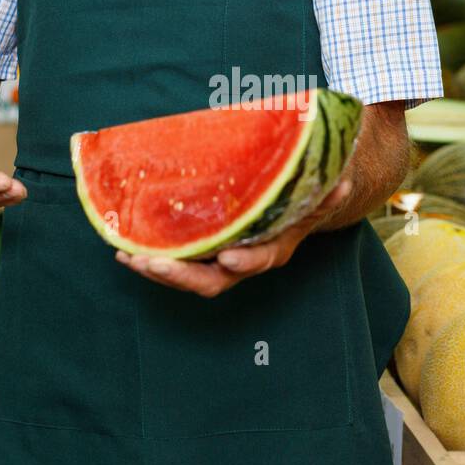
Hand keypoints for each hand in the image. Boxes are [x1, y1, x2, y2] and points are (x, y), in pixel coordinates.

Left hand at [115, 177, 351, 297]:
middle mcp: (243, 262)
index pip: (257, 261)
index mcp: (272, 250)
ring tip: (127, 256)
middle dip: (178, 275)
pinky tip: (123, 248)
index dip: (243, 261)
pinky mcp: (200, 253)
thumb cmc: (302, 199)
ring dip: (156, 270)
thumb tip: (340, 184)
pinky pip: (175, 263)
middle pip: (210, 281)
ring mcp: (219, 261)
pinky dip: (150, 258)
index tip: (225, 256)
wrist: (289, 207)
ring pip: (186, 277)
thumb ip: (327, 192)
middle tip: (148, 261)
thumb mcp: (318, 194)